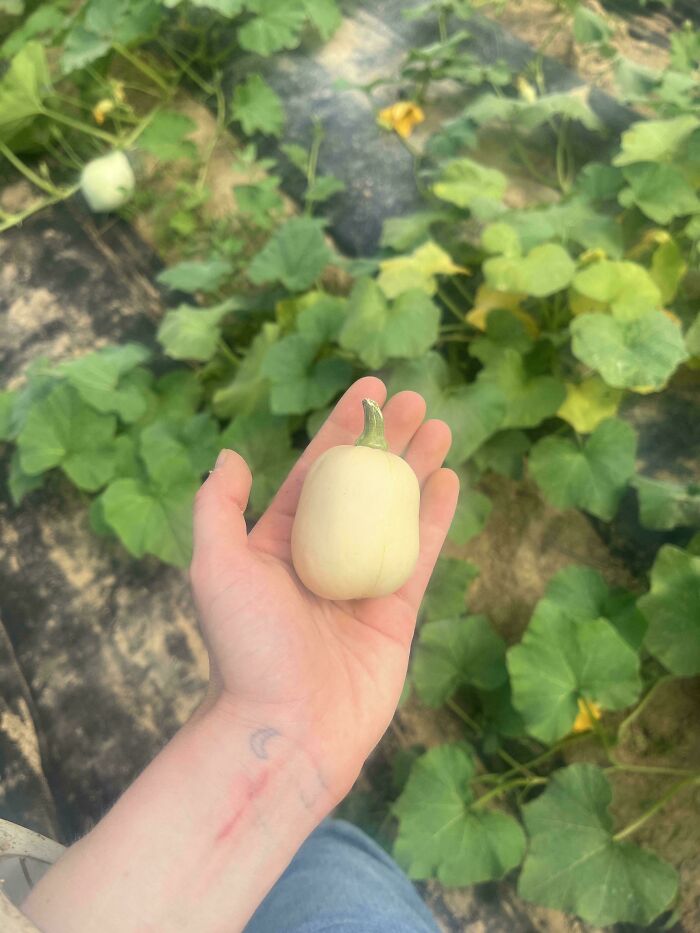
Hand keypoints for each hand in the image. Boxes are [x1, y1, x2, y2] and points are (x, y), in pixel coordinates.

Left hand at [190, 377, 458, 798]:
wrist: (286, 730)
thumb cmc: (247, 647)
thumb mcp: (216, 568)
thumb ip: (218, 508)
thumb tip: (229, 455)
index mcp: (278, 542)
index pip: (315, 470)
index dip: (343, 427)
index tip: (370, 388)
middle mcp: (321, 556)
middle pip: (362, 484)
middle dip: (388, 439)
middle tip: (416, 399)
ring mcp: (360, 583)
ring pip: (395, 512)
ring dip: (417, 468)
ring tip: (441, 427)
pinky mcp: (395, 613)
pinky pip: (419, 555)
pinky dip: (436, 517)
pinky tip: (449, 480)